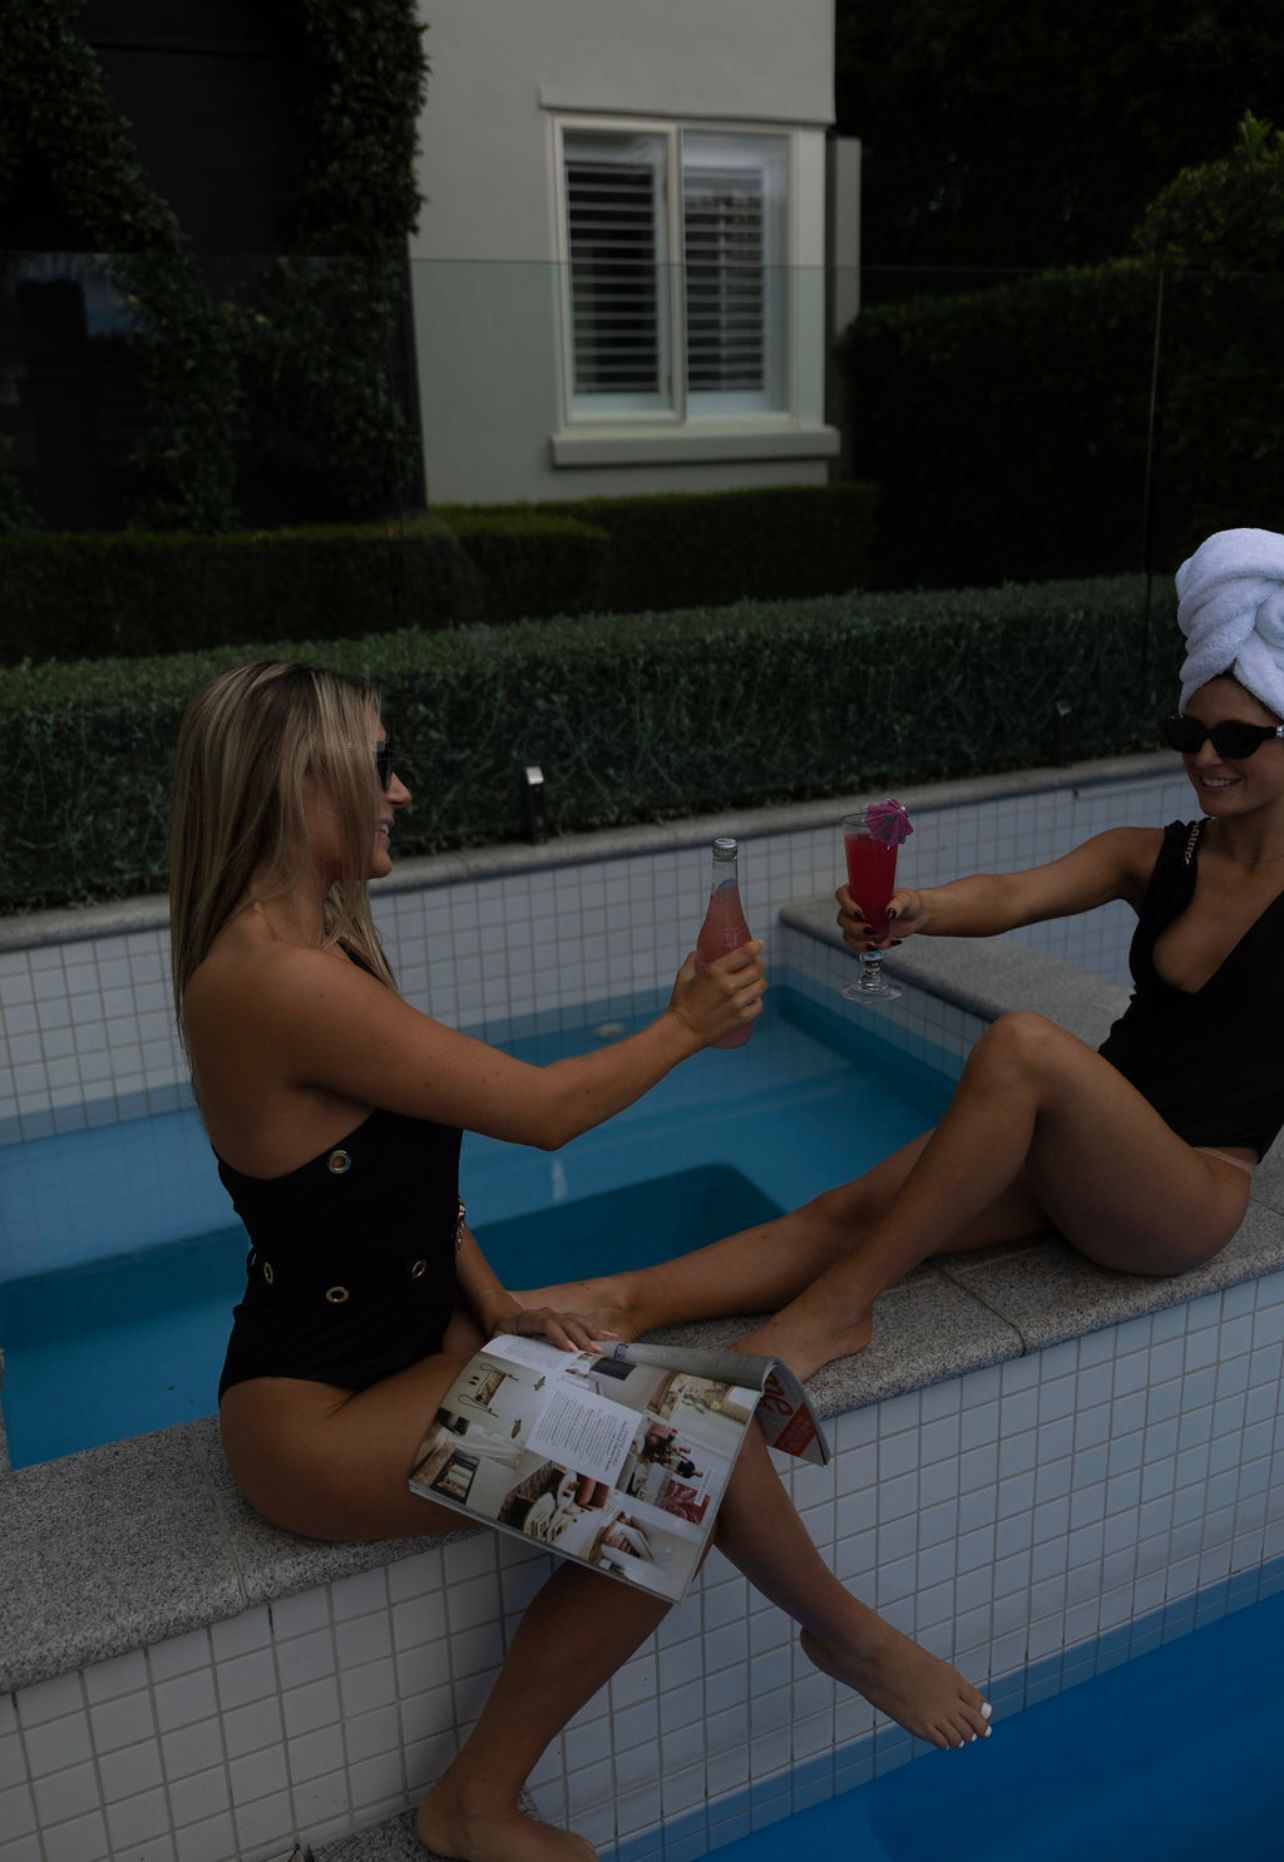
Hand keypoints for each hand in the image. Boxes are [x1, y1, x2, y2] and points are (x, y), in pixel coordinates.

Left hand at [495, 1304, 617, 1352]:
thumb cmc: (500, 1336)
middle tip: (594, 1352)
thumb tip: (502, 1372)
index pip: (546, 1324)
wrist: (502, 1318)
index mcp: (528, 1319)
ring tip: (608, 1343)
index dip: (559, 1336)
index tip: (570, 1351)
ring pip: (577, 1320)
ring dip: (593, 1332)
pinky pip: (582, 1323)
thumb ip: (500, 1354)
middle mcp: (545, 1314)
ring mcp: (556, 1316)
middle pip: (566, 1322)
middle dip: (581, 1336)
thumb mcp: (496, 1344)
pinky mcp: (564, 1321)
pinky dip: (596, 1330)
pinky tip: (611, 1337)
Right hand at [666, 940, 766, 1047]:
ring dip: (759, 981)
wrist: (682, 1031)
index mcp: (715, 972)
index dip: (755, 946)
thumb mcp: (683, 976)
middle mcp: (729, 985)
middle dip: (758, 964)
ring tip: (753, 982)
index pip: (745, 954)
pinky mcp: (740, 1018)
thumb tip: (697, 952)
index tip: (758, 944)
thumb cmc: (681, 1003)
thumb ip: (692, 961)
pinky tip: (751, 999)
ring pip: (761, 985)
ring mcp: (736, 1003)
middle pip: (757, 969)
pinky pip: (759, 1005)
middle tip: (754, 965)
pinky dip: (757, 1001)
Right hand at [836, 883, 921, 950]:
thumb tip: (889, 912)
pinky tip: (891, 941)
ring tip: (879, 942)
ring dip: (860, 942)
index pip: (842, 895)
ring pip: (848, 935)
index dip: (846, 904)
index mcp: (860, 892)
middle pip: (842, 919)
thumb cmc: (908, 902)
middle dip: (855, 928)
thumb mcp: (906, 900)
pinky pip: (860, 946)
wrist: (915, 917)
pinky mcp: (865, 938)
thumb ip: (898, 904)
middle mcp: (854, 908)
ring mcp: (858, 924)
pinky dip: (873, 948)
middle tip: (872, 930)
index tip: (860, 913)